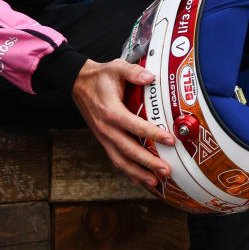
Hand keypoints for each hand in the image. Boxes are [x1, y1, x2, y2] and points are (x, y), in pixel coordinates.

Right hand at [71, 58, 175, 188]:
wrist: (78, 83)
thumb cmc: (99, 76)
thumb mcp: (116, 68)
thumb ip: (134, 72)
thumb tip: (151, 77)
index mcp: (111, 111)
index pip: (136, 127)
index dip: (154, 134)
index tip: (170, 140)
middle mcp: (106, 128)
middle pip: (129, 151)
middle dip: (148, 162)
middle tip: (166, 170)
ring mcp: (103, 136)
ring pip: (121, 161)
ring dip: (138, 173)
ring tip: (155, 181)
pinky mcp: (103, 140)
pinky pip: (115, 159)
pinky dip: (127, 171)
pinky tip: (139, 178)